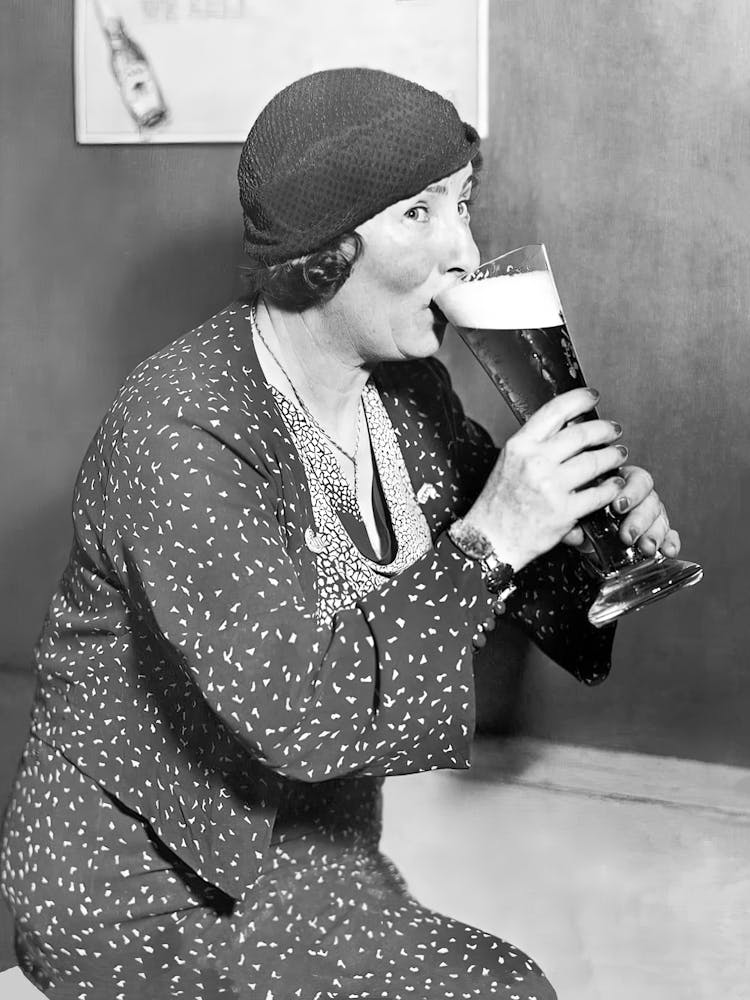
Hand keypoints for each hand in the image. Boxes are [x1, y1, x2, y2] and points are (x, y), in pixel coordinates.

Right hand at [465, 388, 626, 570]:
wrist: (491, 539)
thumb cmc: (499, 504)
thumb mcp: (510, 462)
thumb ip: (535, 445)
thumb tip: (566, 428)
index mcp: (520, 446)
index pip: (555, 411)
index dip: (580, 399)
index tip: (592, 397)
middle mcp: (535, 462)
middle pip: (582, 434)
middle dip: (604, 429)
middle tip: (614, 431)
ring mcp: (550, 486)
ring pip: (595, 461)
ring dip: (612, 456)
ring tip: (618, 455)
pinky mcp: (564, 511)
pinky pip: (598, 493)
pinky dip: (611, 487)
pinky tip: (613, 484)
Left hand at [564, 464, 680, 557]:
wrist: (578, 528)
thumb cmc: (577, 509)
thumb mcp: (574, 508)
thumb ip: (574, 516)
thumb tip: (573, 532)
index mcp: (620, 481)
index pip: (636, 479)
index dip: (631, 492)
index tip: (618, 506)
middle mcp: (638, 495)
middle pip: (650, 500)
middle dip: (640, 519)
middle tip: (627, 535)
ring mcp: (648, 513)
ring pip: (660, 518)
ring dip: (654, 534)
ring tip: (645, 548)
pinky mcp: (654, 532)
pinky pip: (668, 535)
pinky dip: (670, 543)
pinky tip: (668, 551)